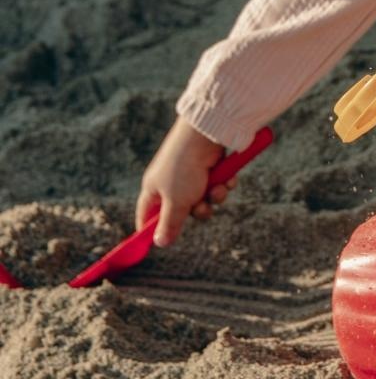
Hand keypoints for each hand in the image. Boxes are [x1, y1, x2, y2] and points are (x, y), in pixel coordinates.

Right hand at [135, 116, 236, 246]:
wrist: (206, 135)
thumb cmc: (184, 168)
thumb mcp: (176, 201)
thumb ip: (169, 223)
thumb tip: (159, 243)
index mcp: (153, 189)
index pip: (146, 215)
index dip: (151, 230)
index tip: (161, 242)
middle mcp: (171, 182)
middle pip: (182, 212)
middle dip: (197, 212)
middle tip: (201, 206)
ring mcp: (191, 175)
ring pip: (203, 201)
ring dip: (213, 198)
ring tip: (216, 189)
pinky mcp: (208, 168)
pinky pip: (216, 187)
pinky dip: (223, 185)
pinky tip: (226, 179)